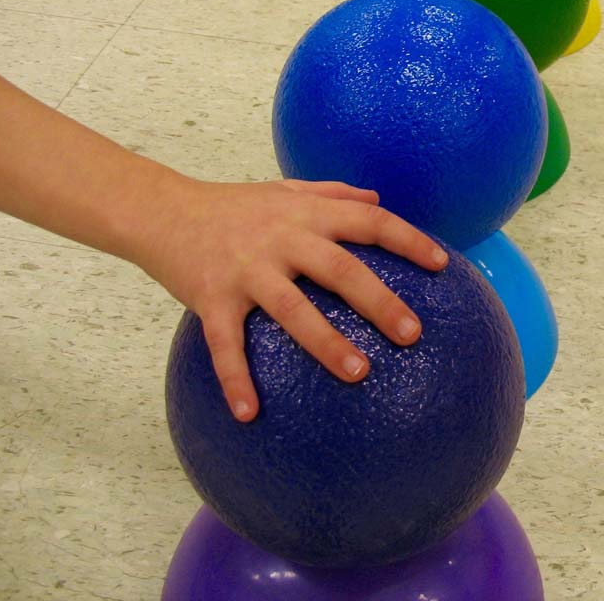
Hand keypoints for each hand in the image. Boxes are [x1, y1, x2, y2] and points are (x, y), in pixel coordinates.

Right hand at [138, 176, 447, 422]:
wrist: (162, 210)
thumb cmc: (233, 205)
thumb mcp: (285, 189)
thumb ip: (332, 193)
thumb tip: (377, 198)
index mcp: (306, 214)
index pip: (369, 221)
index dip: (408, 240)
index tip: (442, 264)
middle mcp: (282, 239)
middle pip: (341, 269)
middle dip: (379, 301)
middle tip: (413, 334)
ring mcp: (246, 270)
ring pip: (293, 309)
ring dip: (326, 343)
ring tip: (359, 374)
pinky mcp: (211, 298)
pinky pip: (225, 344)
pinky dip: (235, 379)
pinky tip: (250, 413)